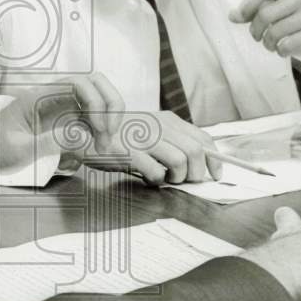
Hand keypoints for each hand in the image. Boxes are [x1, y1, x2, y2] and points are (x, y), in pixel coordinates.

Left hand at [0, 75, 125, 175]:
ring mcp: (56, 108)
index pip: (80, 83)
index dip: (98, 102)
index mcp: (39, 96)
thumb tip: (86, 137)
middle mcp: (51, 97)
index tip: (100, 131)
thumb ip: (52, 142)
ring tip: (102, 146)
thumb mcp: (19, 149)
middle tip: (108, 135)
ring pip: (93, 100)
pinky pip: (86, 119)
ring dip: (105, 118)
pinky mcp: (58, 122)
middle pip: (94, 84)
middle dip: (110, 105)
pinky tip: (91, 150)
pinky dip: (96, 131)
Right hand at [77, 110, 222, 185]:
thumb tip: (200, 163)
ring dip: (177, 177)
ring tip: (164, 179)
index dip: (214, 159)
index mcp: (166, 119)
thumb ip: (172, 141)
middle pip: (196, 151)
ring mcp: (144, 137)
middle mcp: (158, 125)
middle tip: (183, 181)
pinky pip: (157, 172)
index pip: (202, 138)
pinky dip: (157, 181)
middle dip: (196, 172)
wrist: (85, 133)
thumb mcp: (150, 133)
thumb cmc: (121, 137)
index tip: (215, 175)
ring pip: (181, 161)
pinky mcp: (130, 152)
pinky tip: (146, 178)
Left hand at [229, 0, 300, 57]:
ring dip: (267, 43)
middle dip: (255, 29)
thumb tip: (232, 16)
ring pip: (274, 32)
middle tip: (257, 36)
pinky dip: (280, 50)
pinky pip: (287, 45)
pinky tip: (283, 49)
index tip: (238, 18)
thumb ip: (257, 8)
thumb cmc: (297, 16)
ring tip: (270, 44)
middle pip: (265, 14)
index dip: (246, 7)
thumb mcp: (280, 5)